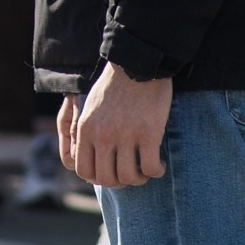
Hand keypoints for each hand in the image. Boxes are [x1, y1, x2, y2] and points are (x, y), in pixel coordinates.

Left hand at [59, 63, 172, 189]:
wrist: (137, 62)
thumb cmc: (115, 85)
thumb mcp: (91, 109)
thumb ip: (89, 134)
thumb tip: (92, 162)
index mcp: (85, 130)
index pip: (85, 171)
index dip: (99, 178)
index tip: (111, 173)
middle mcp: (103, 135)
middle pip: (107, 179)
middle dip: (120, 182)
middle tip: (132, 174)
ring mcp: (126, 135)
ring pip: (129, 177)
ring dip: (140, 179)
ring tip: (146, 169)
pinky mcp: (149, 133)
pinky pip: (151, 168)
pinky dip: (157, 171)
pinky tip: (160, 164)